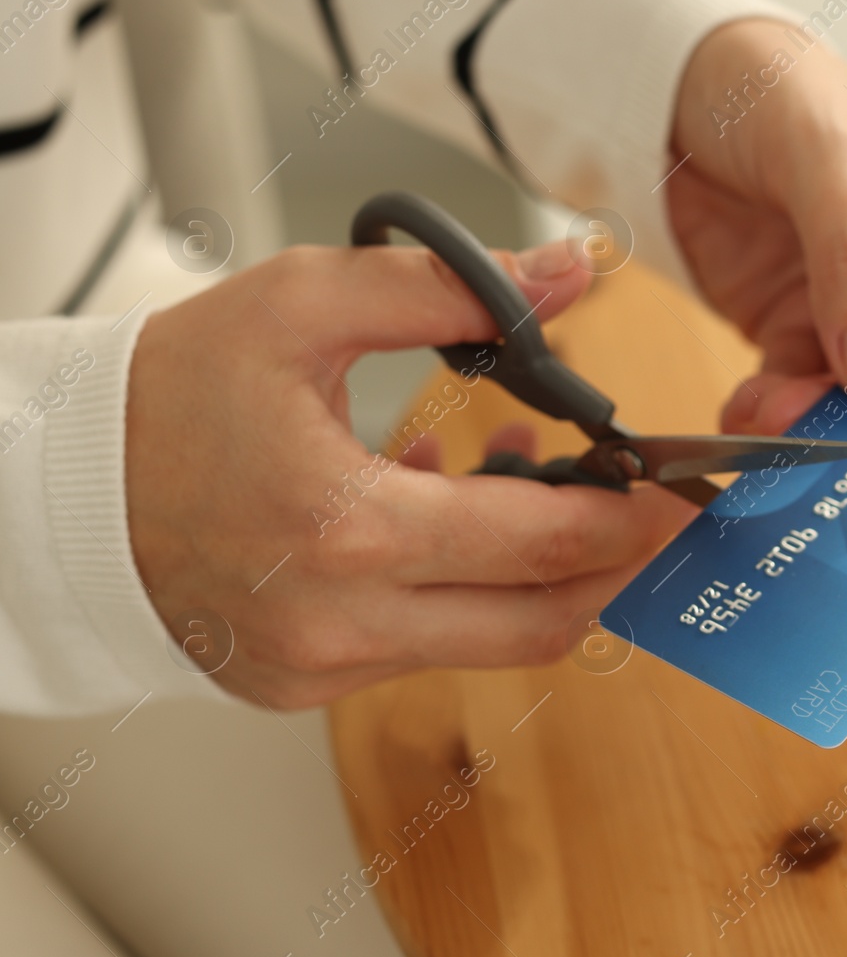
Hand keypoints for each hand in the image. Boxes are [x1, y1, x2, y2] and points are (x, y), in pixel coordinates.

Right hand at [127, 242, 694, 707]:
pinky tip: (459, 521)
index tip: (675, 492)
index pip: (538, 543)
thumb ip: (447, 286)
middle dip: (611, 566)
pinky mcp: (305, 685)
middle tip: (652, 515)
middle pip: (538, 622)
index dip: (626, 517)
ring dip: (541, 576)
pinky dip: (469, 595)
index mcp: (346, 528)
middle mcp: (341, 622)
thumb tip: (567, 270)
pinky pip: (426, 649)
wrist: (55, 489)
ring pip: (489, 643)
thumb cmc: (166, 396)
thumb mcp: (301, 304)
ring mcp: (322, 668)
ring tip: (546, 489)